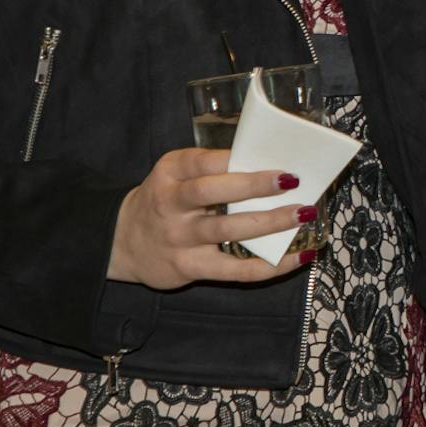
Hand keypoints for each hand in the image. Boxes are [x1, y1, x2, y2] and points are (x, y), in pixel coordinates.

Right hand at [108, 149, 316, 289]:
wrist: (122, 242)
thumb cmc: (166, 200)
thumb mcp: (178, 174)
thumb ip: (214, 168)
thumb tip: (271, 163)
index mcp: (171, 172)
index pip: (204, 161)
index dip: (238, 158)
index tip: (272, 156)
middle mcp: (170, 203)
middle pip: (211, 192)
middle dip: (253, 186)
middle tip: (292, 181)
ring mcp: (179, 238)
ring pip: (226, 230)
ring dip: (269, 222)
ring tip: (303, 214)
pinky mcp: (188, 267)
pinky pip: (233, 270)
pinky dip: (268, 266)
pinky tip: (297, 258)